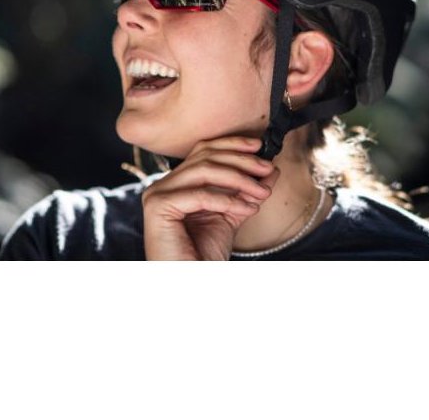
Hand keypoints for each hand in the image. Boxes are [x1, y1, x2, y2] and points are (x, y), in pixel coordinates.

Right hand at [141, 136, 279, 259]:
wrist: (189, 282)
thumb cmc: (203, 254)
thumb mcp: (231, 215)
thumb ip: (246, 191)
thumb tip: (271, 169)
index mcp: (176, 184)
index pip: (203, 150)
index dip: (231, 144)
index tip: (259, 147)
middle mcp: (163, 184)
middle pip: (205, 156)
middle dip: (242, 161)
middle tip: (268, 169)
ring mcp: (157, 193)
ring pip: (205, 171)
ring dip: (240, 179)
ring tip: (261, 192)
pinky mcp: (158, 206)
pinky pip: (200, 195)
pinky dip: (229, 200)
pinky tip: (248, 209)